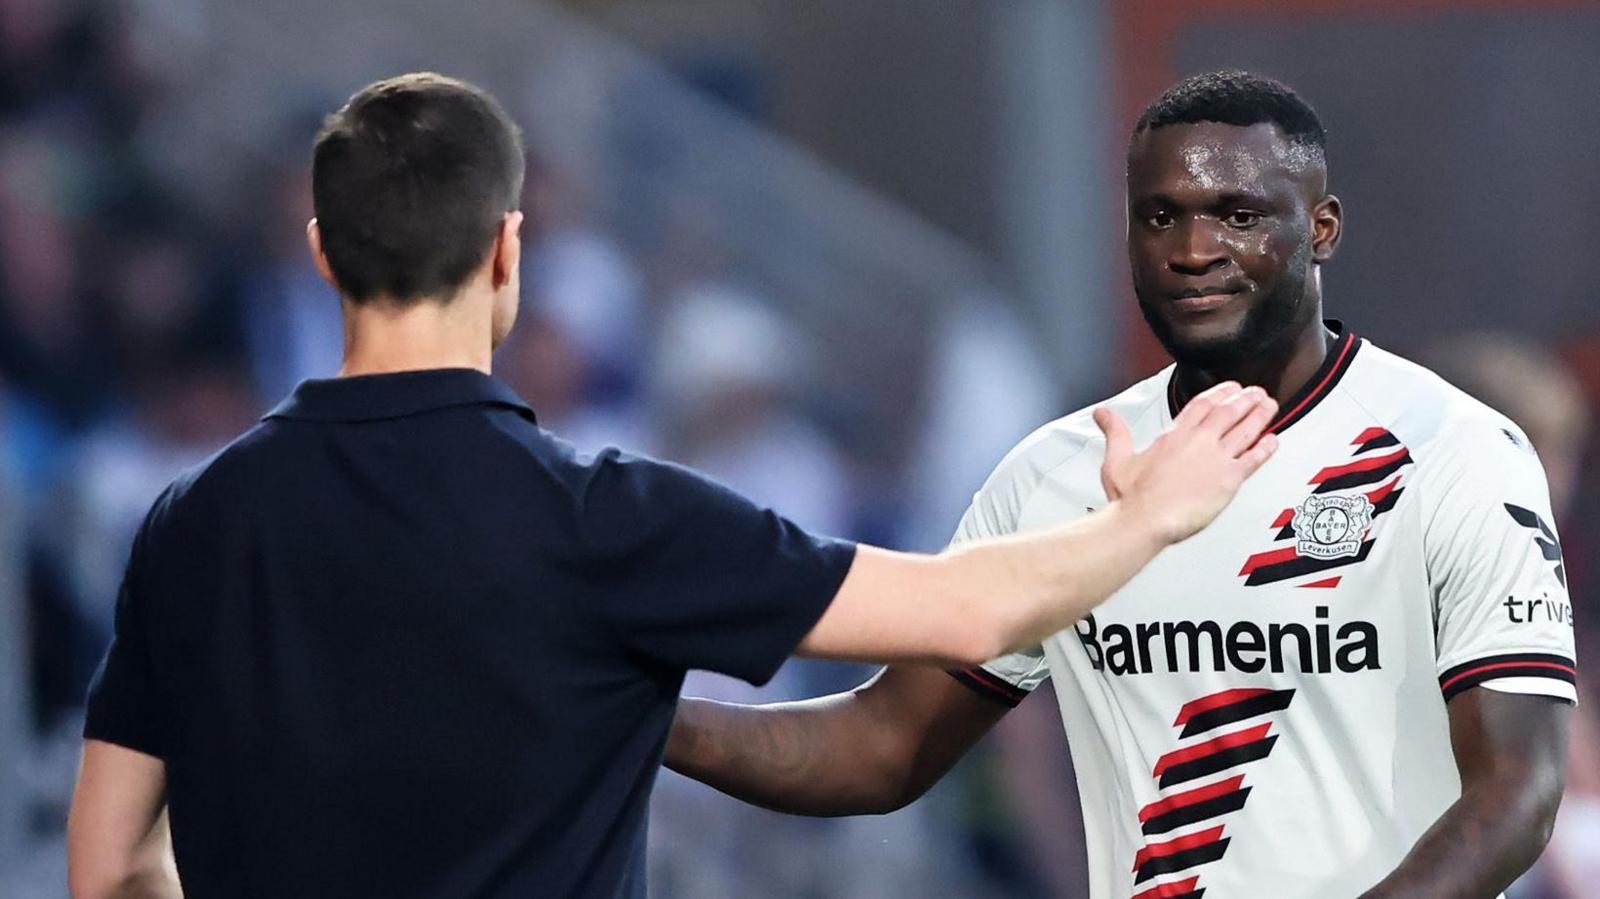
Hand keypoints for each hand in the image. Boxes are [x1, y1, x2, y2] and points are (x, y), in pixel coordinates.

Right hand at [1095, 381, 1277, 543]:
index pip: (1202, 404)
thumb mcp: (1116, 458)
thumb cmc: (1131, 498)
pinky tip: (1273, 441)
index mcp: (1174, 435)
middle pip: (1228, 411)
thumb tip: (1102, 413)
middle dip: (1245, 399)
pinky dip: (1265, 448)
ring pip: (1245, 429)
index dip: (1220, 393)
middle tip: (1257, 393)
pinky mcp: (1228, 480)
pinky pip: (1253, 459)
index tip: (1230, 388)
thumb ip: (1114, 430)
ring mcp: (1215, 459)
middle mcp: (1198, 442)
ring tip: (1270, 406)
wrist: (1144, 520)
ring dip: (1260, 415)